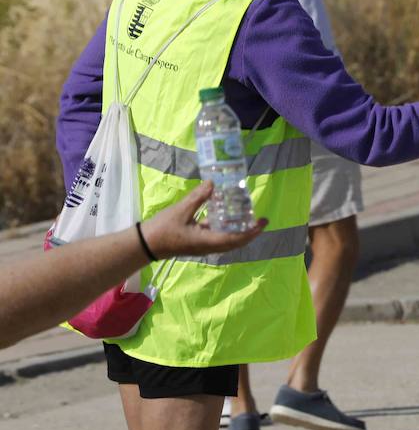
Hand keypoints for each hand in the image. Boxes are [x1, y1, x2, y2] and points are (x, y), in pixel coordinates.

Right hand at [140, 183, 268, 258]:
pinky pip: (216, 236)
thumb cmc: (162, 230)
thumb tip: (213, 182)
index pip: (236, 239)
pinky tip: (225, 215)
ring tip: (246, 216)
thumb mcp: (181, 210)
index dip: (251, 231)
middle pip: (235, 241)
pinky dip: (225, 227)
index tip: (263, 222)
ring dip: (238, 230)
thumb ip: (199, 197)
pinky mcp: (196, 242)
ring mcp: (202, 246)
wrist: (143, 245)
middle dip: (249, 231)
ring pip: (227, 239)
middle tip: (260, 219)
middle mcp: (208, 246)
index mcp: (208, 241)